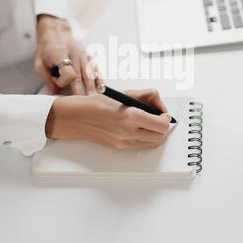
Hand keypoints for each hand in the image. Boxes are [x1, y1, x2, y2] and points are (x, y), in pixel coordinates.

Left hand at [35, 15, 99, 95]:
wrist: (55, 31)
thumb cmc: (46, 48)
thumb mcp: (39, 63)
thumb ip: (47, 79)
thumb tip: (53, 95)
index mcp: (59, 53)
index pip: (66, 71)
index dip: (64, 81)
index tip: (58, 85)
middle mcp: (74, 53)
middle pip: (81, 75)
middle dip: (84, 92)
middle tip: (86, 105)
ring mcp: (84, 54)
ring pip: (90, 73)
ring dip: (93, 88)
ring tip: (95, 100)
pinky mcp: (89, 55)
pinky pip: (96, 69)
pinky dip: (99, 79)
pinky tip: (101, 88)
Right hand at [45, 89, 170, 149]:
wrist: (76, 118)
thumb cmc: (94, 104)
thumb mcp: (122, 95)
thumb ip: (143, 96)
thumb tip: (156, 100)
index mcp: (130, 116)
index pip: (162, 124)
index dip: (165, 116)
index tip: (161, 111)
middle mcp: (128, 132)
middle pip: (160, 136)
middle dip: (162, 126)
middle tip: (157, 117)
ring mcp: (124, 142)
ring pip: (153, 143)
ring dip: (155, 133)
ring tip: (149, 123)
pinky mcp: (120, 147)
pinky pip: (141, 146)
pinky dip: (145, 138)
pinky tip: (139, 128)